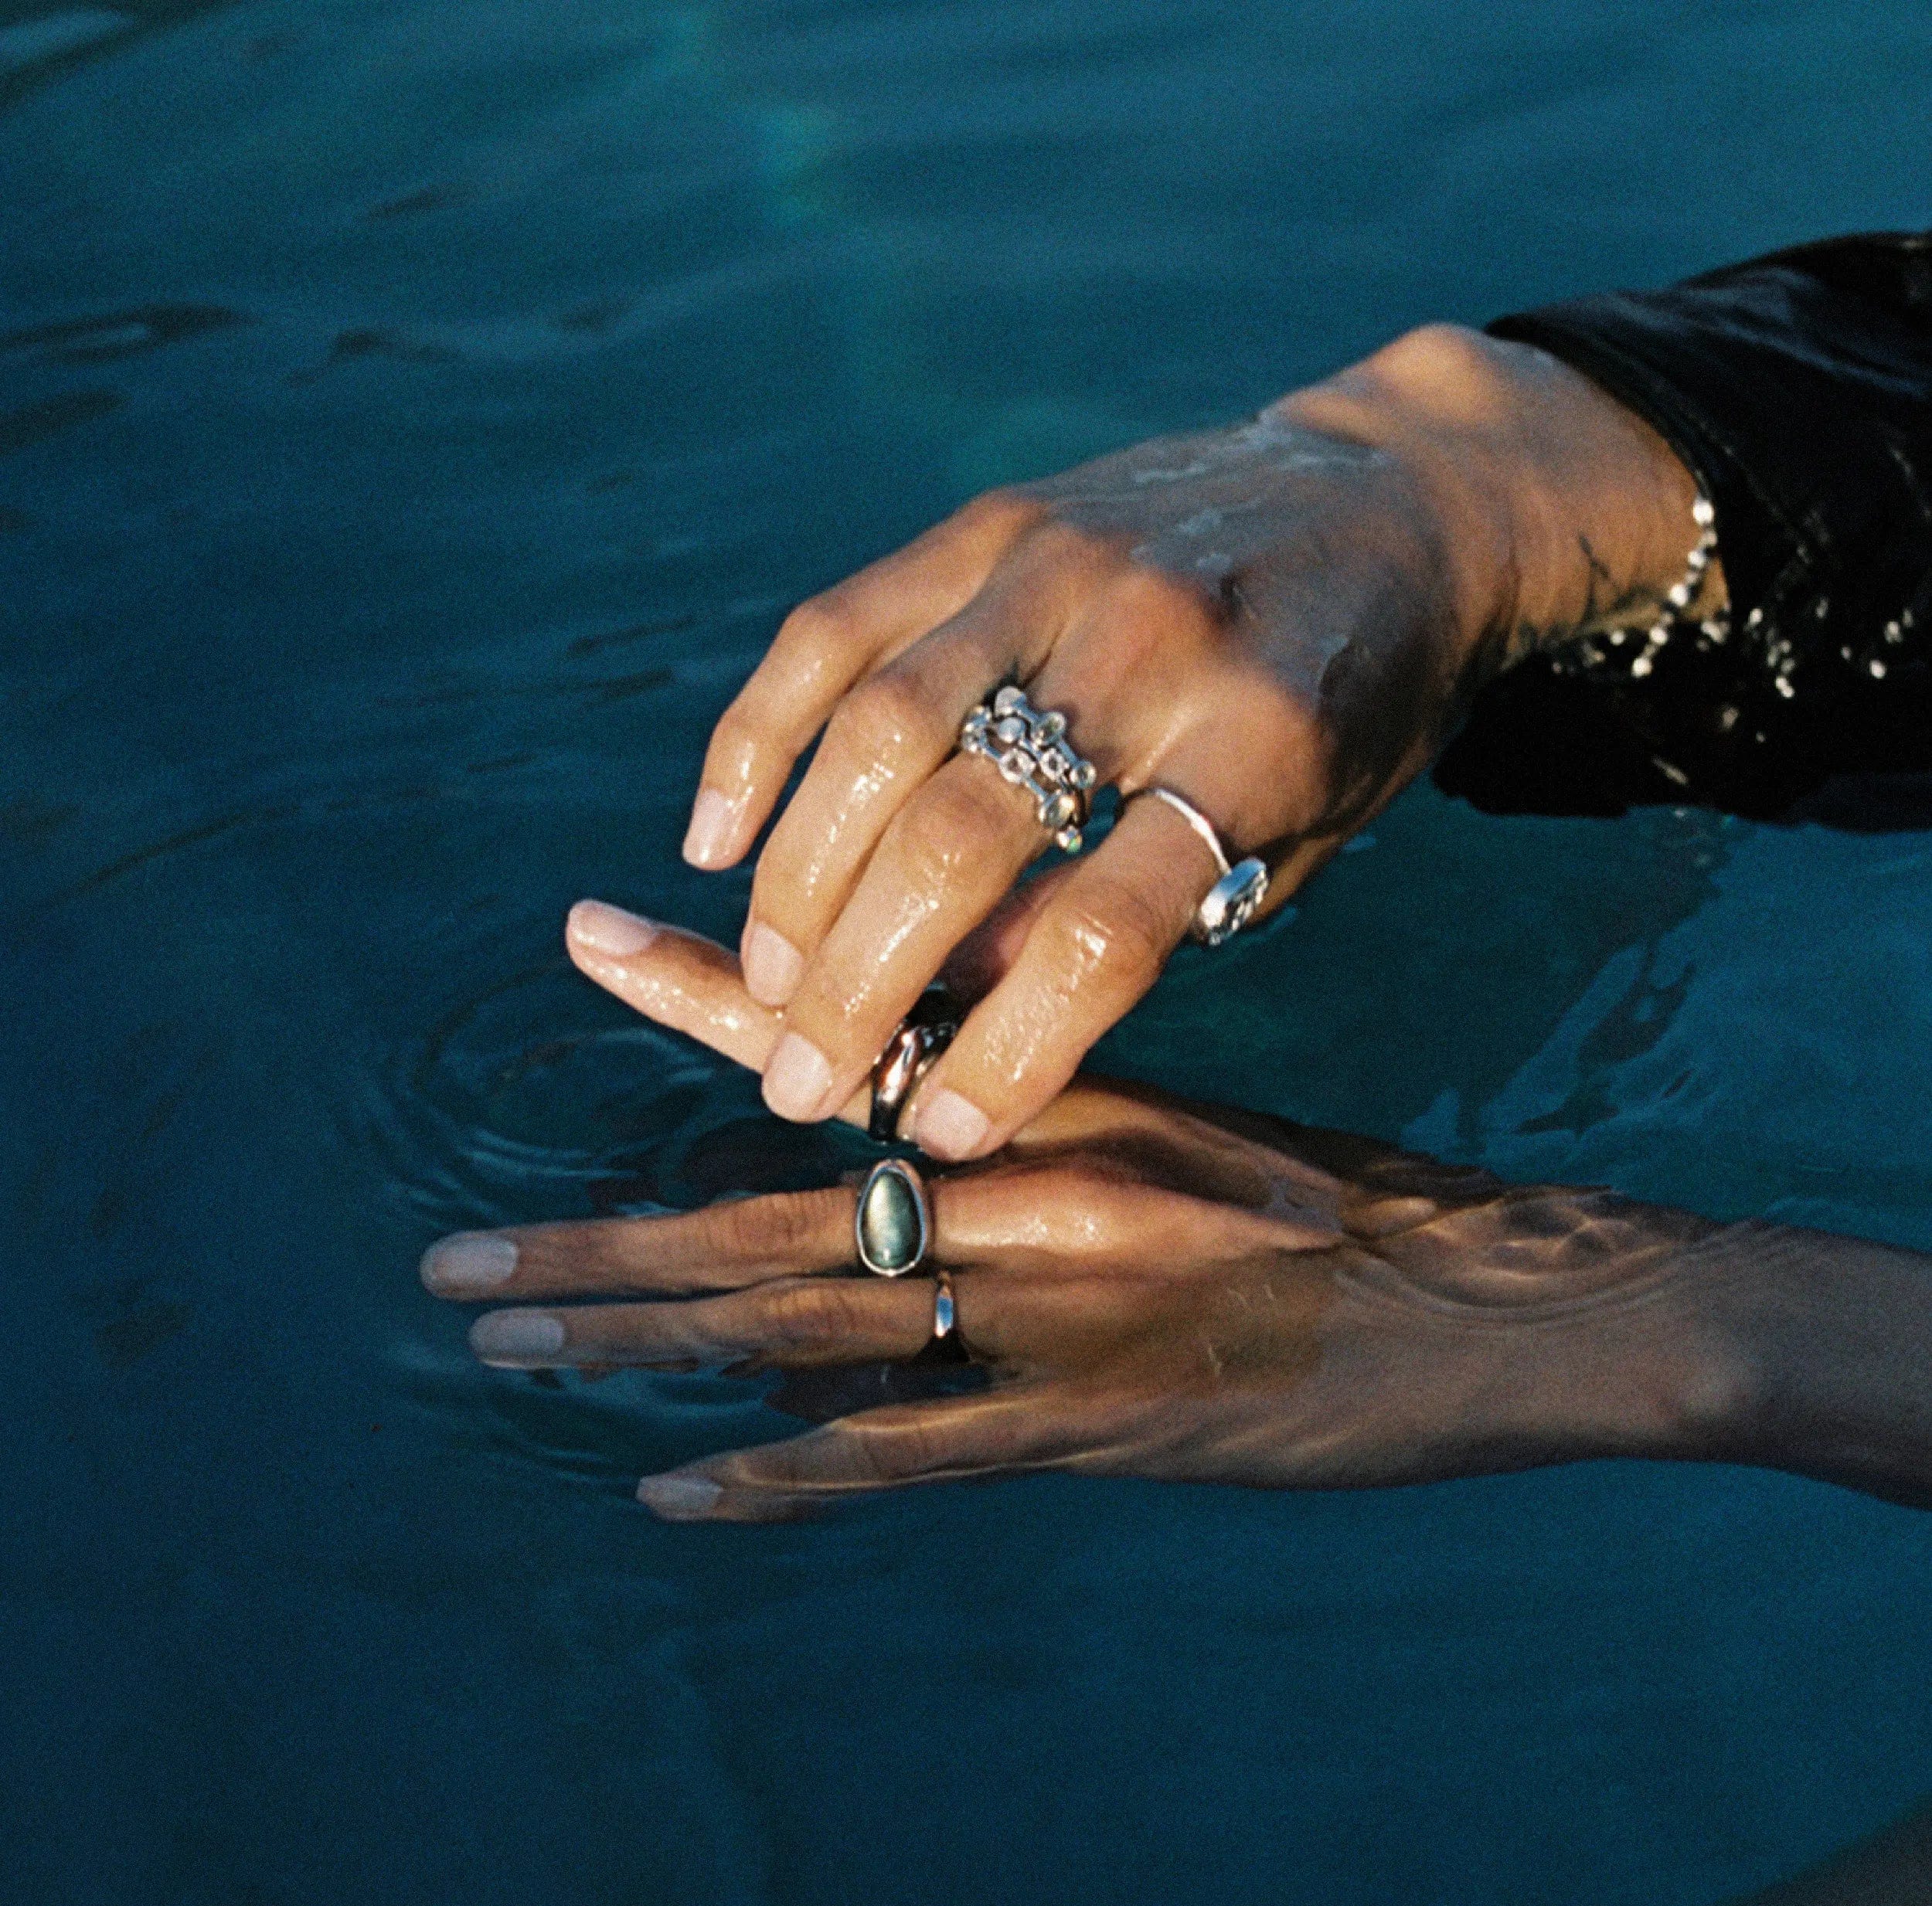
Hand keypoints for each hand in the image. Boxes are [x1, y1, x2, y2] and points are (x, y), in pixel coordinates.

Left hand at [421, 911, 1729, 1521]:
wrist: (1521, 1308)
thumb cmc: (1364, 1213)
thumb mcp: (1205, 1128)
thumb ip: (1060, 1119)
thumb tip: (925, 1111)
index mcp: (1065, 1097)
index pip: (854, 1033)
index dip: (707, 993)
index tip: (585, 936)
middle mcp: (1039, 1194)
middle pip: (778, 1215)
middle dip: (605, 1243)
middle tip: (455, 1263)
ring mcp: (1059, 1322)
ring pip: (806, 1329)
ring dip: (646, 1347)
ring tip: (508, 1347)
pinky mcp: (1095, 1435)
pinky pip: (902, 1460)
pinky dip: (779, 1475)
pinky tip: (672, 1489)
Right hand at [682, 326, 1715, 1160]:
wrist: (1395, 495)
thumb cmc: (1352, 705)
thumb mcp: (1299, 834)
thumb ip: (1145, 916)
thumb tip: (962, 1008)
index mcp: (1263, 744)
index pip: (1107, 928)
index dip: (1009, 1047)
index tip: (941, 1129)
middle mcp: (1152, 643)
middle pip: (961, 835)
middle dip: (860, 983)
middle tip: (804, 1082)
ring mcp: (1057, 565)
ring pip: (876, 732)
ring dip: (797, 879)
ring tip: (764, 984)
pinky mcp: (989, 521)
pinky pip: (833, 629)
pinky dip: (758, 737)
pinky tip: (716, 838)